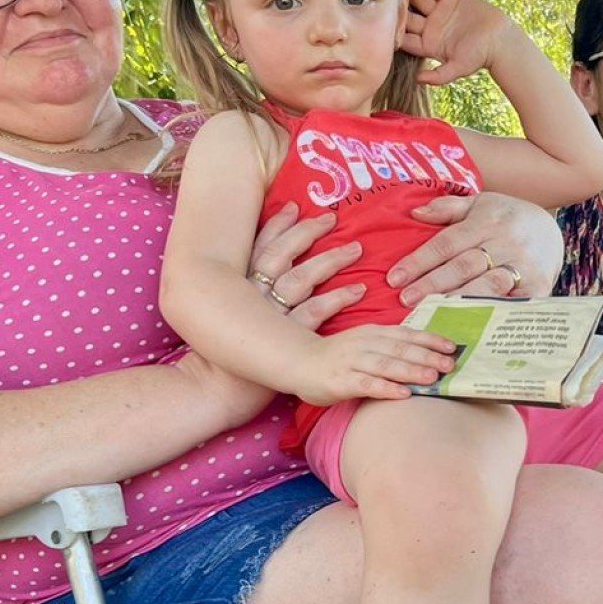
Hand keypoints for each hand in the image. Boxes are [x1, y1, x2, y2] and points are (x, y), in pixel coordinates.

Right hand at [250, 204, 369, 331]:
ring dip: (330, 261)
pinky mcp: (290, 338)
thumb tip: (287, 261)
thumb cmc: (260, 342)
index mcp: (243, 286)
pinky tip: (358, 290)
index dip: (277, 225)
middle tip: (332, 219)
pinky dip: (337, 298)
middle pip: (279, 255)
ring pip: (300, 279)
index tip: (295, 206)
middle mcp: (253, 298)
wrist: (251, 396)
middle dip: (306, 233)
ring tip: (356, 250)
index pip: (260, 248)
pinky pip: (315, 311)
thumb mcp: (253, 311)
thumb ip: (266, 286)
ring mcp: (271, 318)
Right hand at [297, 324, 458, 405]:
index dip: (430, 340)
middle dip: (427, 356)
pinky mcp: (340, 381)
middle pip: (400, 349)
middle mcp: (364, 344)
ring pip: (386, 365)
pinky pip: (366, 384)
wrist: (297, 361)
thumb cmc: (338, 357)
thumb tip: (425, 355)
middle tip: (451, 364)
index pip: (406, 334)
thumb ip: (390, 347)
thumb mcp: (365, 344)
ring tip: (434, 378)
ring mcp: (351, 362)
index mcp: (373, 333)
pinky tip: (403, 394)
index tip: (453, 346)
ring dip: (411, 370)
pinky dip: (386, 388)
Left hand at [390, 190, 563, 304]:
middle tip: (406, 300)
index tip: (395, 279)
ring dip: (460, 302)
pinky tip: (473, 327)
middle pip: (464, 266)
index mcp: (486, 221)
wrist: (552, 229)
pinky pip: (514, 303)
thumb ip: (448, 208)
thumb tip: (416, 213)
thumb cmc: (506, 218)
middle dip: (433, 284)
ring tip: (435, 314)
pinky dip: (495, 315)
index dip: (420, 261)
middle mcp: (505, 242)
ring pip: (488, 285)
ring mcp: (523, 266)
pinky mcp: (539, 286)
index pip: (447, 243)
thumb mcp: (480, 204)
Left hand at [401, 0, 510, 86]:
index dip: (397, 31)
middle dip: (402, 9)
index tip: (392, 23)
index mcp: (427, 45)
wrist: (500, 40)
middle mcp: (430, 28)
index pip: (405, 38)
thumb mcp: (458, 68)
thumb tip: (417, 80)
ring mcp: (438, 12)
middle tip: (398, 1)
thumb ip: (438, 76)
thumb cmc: (480, 57)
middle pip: (408, 17)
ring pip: (418, 0)